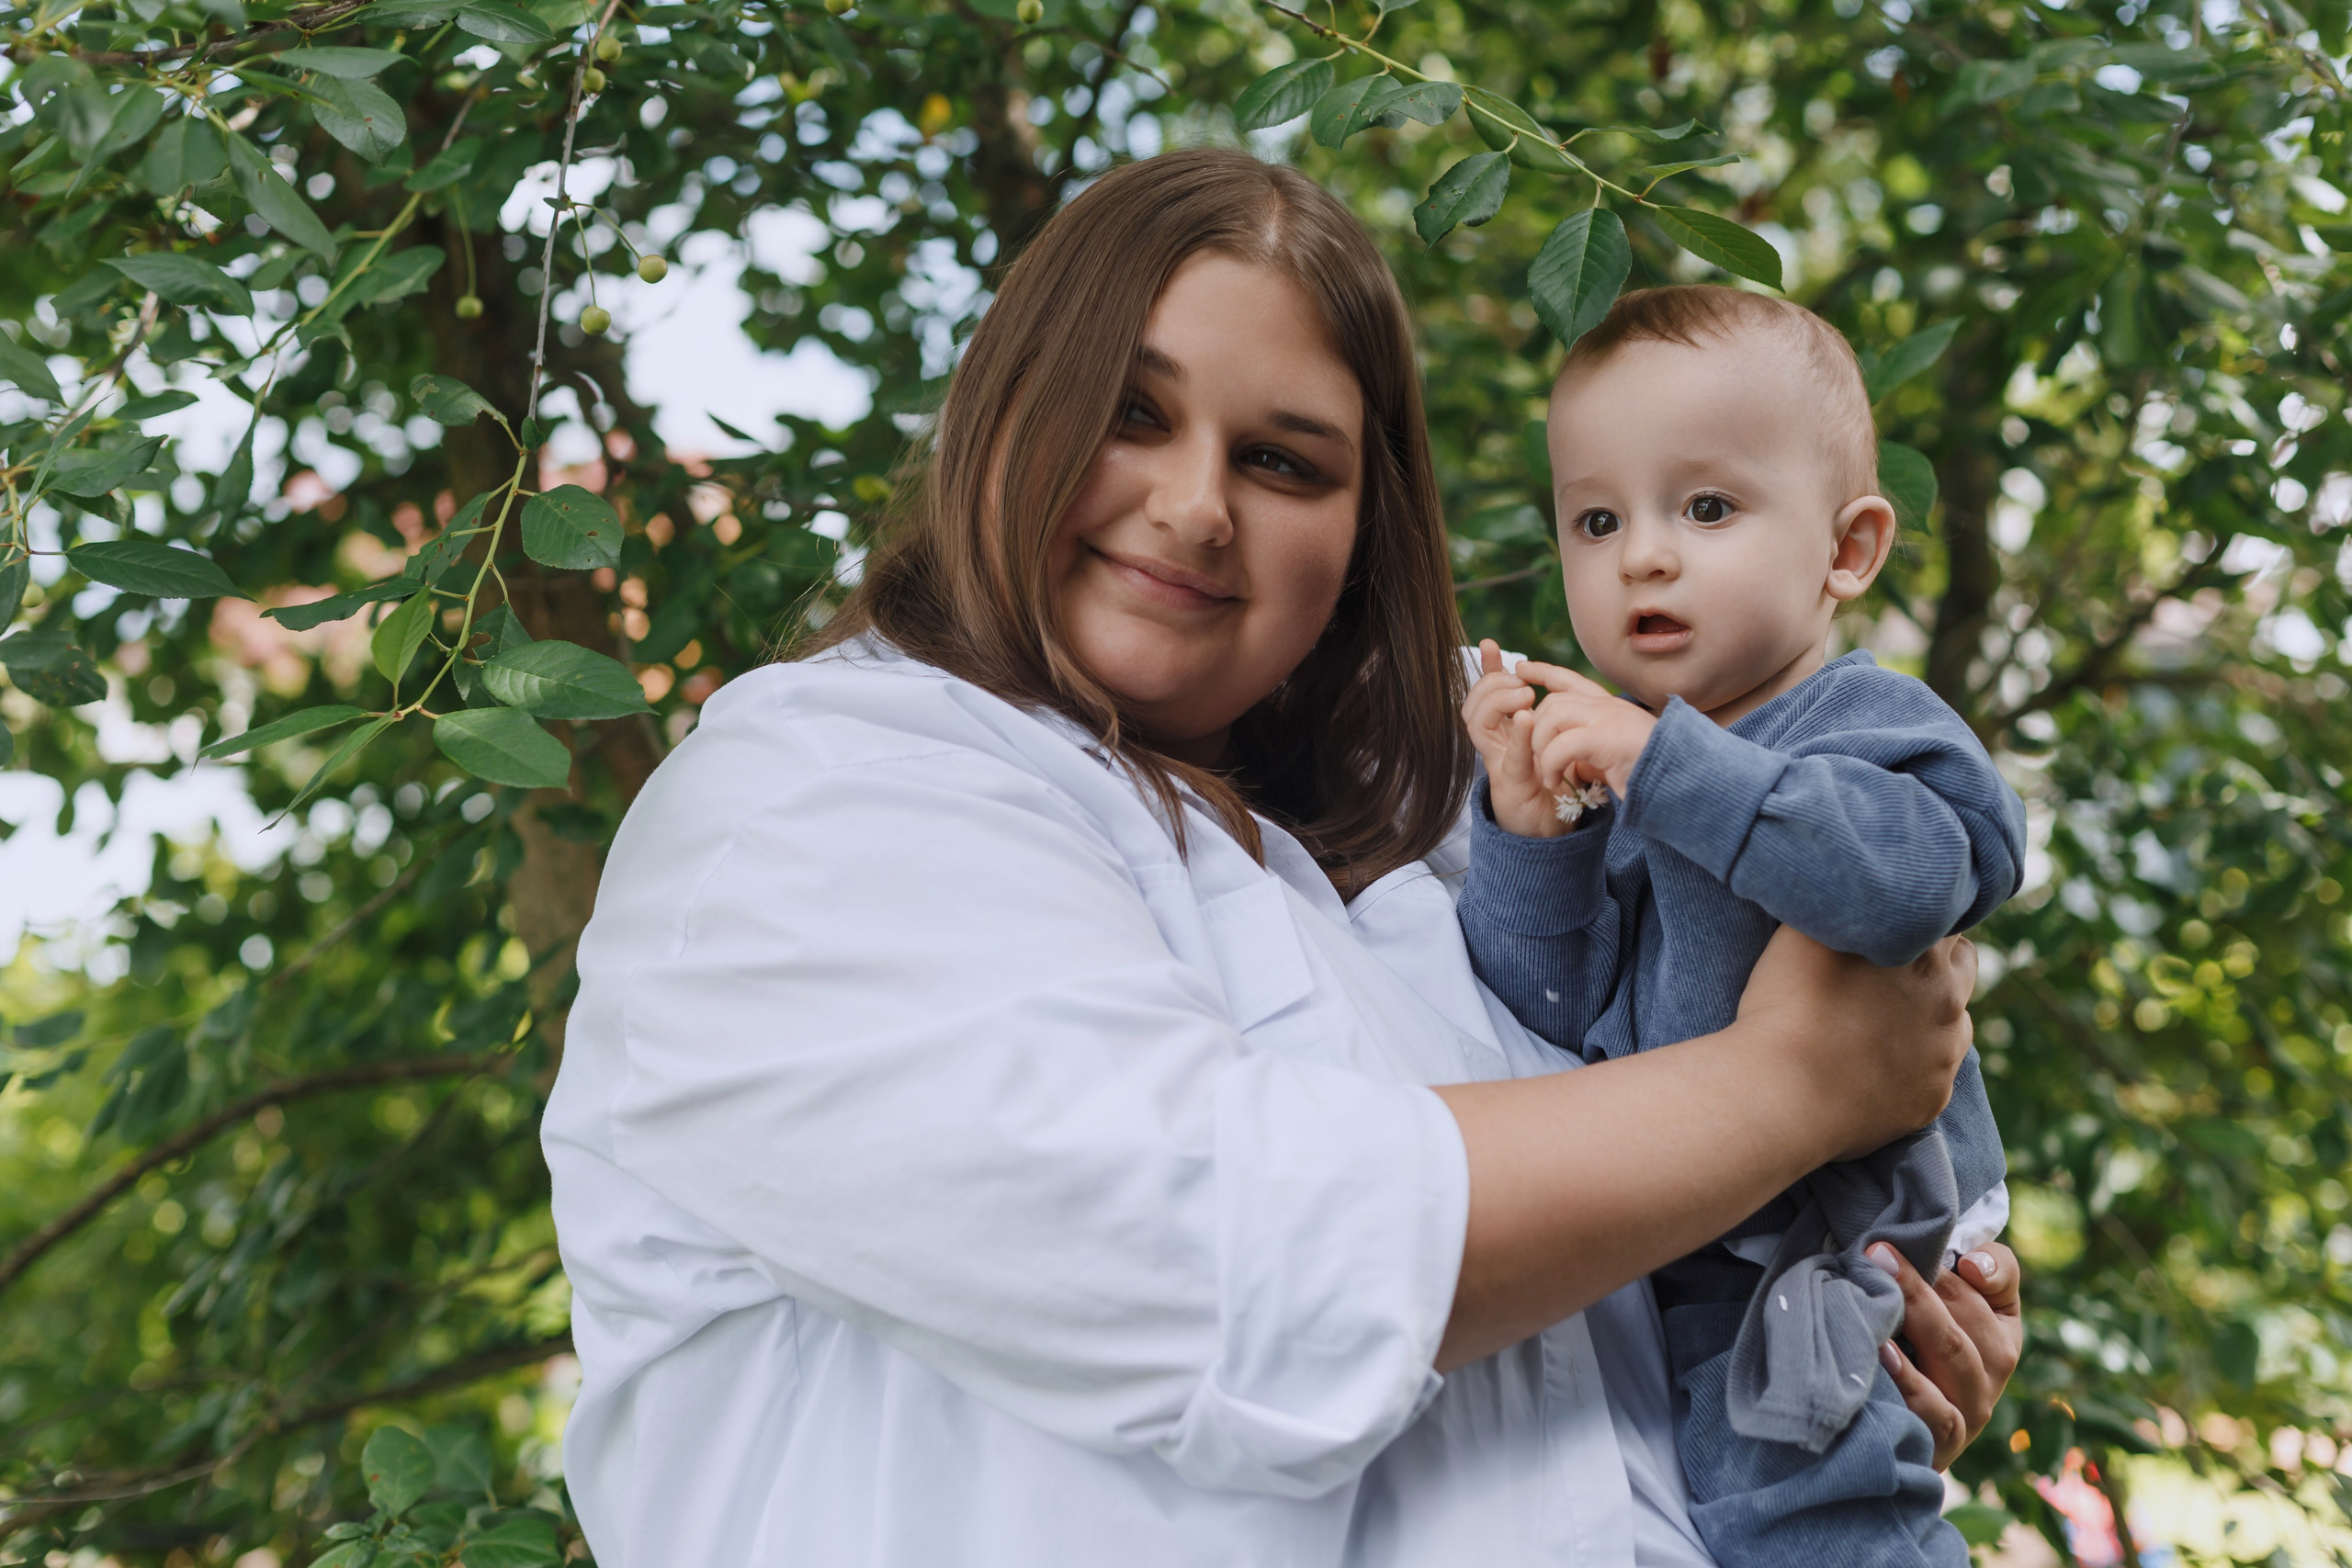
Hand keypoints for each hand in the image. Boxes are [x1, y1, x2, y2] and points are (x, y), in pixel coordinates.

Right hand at [1462, 641, 1567, 837]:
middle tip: (1519, 679)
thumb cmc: (1551, 785)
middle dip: (1490, 683)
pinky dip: (1517, 735)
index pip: (1483, 693)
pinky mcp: (1512, 784)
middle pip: (1472, 705)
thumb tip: (1539, 680)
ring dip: (1498, 702)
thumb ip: (1542, 714)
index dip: (1485, 668)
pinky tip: (1527, 717)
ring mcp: (1499, 764)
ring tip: (1524, 695)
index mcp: (1502, 732)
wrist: (1552, 830)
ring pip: (1478, 725)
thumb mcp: (1548, 740)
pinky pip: (1510, 756)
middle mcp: (1494, 745)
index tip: (1492, 644)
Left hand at [1513, 660, 1655, 799]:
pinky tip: (1555, 780)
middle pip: (1554, 701)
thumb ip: (1587, 745)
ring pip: (1554, 717)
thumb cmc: (1646, 775)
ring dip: (1542, 747)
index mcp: (1610, 708)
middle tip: (1537, 756)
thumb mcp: (1611, 755)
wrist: (1680, 782)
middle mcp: (1609, 707)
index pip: (1571, 680)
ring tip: (1547, 772)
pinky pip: (1562, 745)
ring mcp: (1609, 719)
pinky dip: (1551, 764)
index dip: (1544, 672)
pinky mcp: (1606, 738)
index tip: (1521, 668)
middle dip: (1536, 726)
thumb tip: (1561, 753)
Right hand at [1737, 927, 1975, 1162]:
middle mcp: (1948, 1000)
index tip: (1891, 917)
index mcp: (1926, 952)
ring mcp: (1944, 1053)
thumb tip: (1852, 889)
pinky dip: (1910, 1064)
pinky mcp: (1932, 1098)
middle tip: (1890, 963)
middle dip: (1935, 958)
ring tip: (1878, 1019)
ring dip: (1928, 1013)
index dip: (1916, 911)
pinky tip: (1871, 1063)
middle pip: (1962, 962)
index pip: (1946, 912)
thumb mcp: (1804, 932)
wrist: (1781, 1094)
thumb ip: (1844, 908)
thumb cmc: (1785, 1005)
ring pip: (1953, 1021)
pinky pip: (1931, 1073)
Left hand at [1870, 1241, 2023, 1468]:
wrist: (1903, 1437)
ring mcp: (1973, 1406)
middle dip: (1921, 1280)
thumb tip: (1972, 1263)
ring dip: (1917, 1316)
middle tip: (1877, 1252)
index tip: (1952, 1249)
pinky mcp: (1946, 1440)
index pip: (2000, 1281)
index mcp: (2002, 1325)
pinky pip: (1934, 1409)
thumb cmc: (1920, 1352)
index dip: (1982, 1263)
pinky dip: (1909, 1380)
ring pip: (1954, 1353)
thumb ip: (1967, 1272)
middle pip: (1967, 1314)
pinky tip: (1881, 1353)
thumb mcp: (1948, 1307)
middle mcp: (1997, 1366)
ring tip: (1879, 1289)